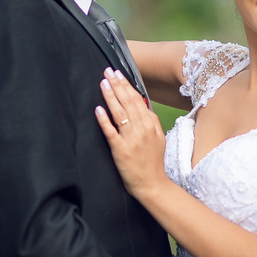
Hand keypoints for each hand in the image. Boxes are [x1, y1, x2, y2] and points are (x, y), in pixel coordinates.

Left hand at [94, 68, 168, 198]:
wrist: (153, 185)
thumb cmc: (153, 162)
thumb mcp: (158, 138)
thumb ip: (151, 121)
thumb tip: (142, 106)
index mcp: (150, 125)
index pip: (136, 99)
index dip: (126, 85)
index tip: (118, 74)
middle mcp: (141, 129)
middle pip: (128, 102)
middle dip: (117, 85)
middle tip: (107, 72)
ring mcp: (131, 139)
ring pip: (119, 113)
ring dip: (110, 96)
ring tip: (103, 83)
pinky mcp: (120, 150)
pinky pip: (111, 132)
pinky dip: (104, 120)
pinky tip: (98, 109)